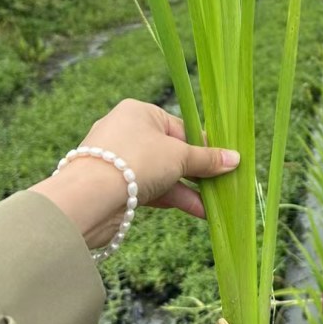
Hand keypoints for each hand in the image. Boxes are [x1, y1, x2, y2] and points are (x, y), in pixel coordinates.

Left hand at [30, 99, 239, 249]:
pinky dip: (173, 198)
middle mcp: (127, 132)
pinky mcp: (115, 186)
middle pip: (172, 151)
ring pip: (162, 173)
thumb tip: (235, 159)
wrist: (88, 198)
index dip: (203, 146)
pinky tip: (198, 211)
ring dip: (189, 189)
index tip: (223, 161)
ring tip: (215, 205)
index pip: (180, 127)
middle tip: (223, 184)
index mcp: (140, 112)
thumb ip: (206, 159)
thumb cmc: (136, 161)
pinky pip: (151, 189)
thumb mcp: (179, 157)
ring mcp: (119, 160)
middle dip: (197, 172)